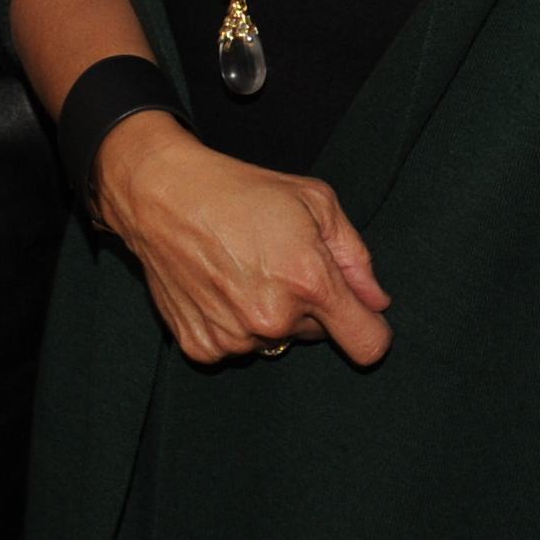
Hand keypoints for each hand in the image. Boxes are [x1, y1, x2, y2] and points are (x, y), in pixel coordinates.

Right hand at [91, 113, 392, 365]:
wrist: (162, 196)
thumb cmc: (240, 191)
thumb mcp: (315, 201)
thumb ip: (355, 257)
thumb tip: (376, 301)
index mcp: (309, 283)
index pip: (368, 345)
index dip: (372, 330)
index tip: (360, 317)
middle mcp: (273, 319)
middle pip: (318, 335)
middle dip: (310, 306)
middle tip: (279, 264)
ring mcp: (234, 339)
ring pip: (276, 341)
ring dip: (270, 315)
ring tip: (243, 271)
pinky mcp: (201, 347)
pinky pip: (237, 347)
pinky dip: (234, 324)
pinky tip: (219, 287)